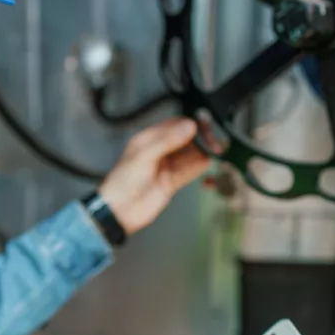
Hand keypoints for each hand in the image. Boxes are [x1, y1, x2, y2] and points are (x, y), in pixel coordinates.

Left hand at [99, 117, 218, 235]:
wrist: (119, 211)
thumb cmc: (121, 183)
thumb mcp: (143, 156)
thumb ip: (167, 141)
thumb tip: (188, 127)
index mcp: (147, 140)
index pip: (173, 126)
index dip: (188, 124)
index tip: (203, 123)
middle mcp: (157, 152)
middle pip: (184, 140)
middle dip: (199, 138)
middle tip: (212, 138)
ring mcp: (165, 167)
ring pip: (189, 155)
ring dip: (202, 152)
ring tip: (215, 148)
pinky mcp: (171, 182)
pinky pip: (189, 171)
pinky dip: (200, 166)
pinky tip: (208, 160)